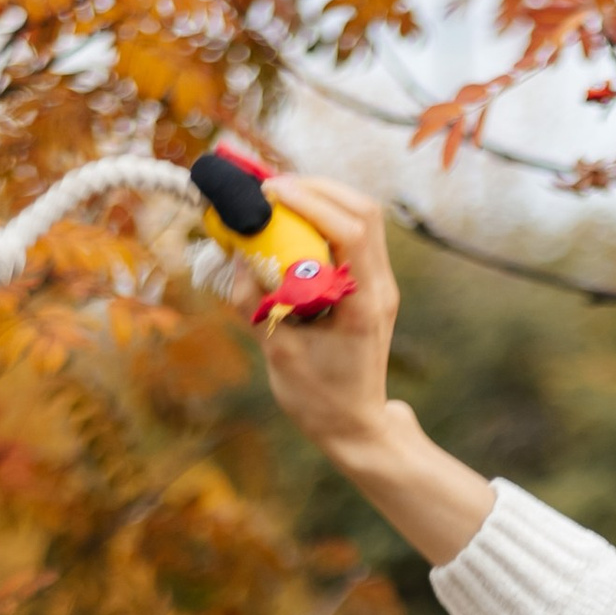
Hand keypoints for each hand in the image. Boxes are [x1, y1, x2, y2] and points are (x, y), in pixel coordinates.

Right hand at [250, 177, 495, 565]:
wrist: (356, 427)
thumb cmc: (319, 399)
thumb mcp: (278, 351)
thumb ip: (255, 301)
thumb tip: (235, 255)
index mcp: (364, 304)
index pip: (352, 230)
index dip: (310, 200)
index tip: (269, 192)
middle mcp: (380, 288)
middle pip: (363, 210)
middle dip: (315, 187)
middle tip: (270, 188)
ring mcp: (380, 285)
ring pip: (362, 217)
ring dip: (321, 198)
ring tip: (279, 199)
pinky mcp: (370, 287)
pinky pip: (354, 236)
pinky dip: (324, 219)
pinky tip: (293, 224)